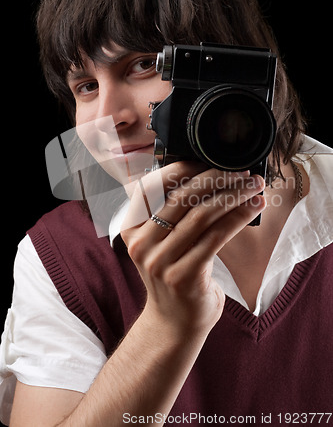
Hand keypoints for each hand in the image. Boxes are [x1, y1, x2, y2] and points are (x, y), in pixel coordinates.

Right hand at [121, 162, 265, 338]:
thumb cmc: (174, 275)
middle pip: (180, 197)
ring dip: (233, 195)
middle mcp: (141, 243)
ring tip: (254, 186)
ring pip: (201, 214)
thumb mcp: (163, 242)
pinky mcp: (183, 275)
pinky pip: (216, 236)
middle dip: (215, 178)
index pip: (152, 186)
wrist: (174, 323)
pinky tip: (253, 207)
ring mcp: (160, 261)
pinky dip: (238, 217)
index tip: (209, 160)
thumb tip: (206, 176)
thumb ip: (173, 213)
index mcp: (131, 229)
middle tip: (241, 171)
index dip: (181, 169)